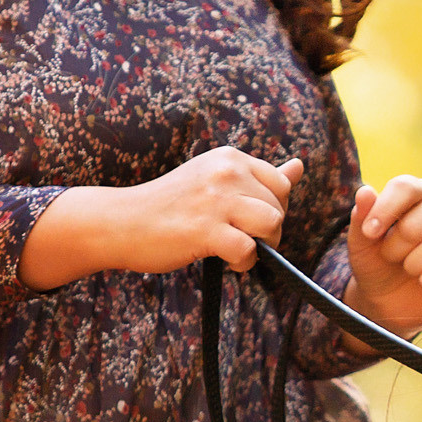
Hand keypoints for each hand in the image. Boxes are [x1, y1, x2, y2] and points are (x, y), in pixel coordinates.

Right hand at [18, 147, 301, 289]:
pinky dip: (244, 263)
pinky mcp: (206, 229)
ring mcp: (217, 200)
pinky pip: (250, 250)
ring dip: (261, 246)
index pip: (280, 185)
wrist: (121, 222)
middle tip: (240, 239)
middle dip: (269, 231)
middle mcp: (226, 172)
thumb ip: (258, 177)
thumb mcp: (214, 181)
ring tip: (238, 250)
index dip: (272, 210)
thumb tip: (300, 166)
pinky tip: (226, 261)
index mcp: (230, 158)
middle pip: (279, 207)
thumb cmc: (170, 206)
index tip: (247, 221)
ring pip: (272, 225)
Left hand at [343, 176, 421, 337]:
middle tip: (391, 257)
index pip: (405, 187)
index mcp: (417, 192)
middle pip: (419, 220)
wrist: (393, 300)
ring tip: (409, 269)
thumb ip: (361, 217)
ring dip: (415, 263)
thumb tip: (365, 191)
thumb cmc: (378, 263)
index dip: (385, 210)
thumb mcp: (361, 243)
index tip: (369, 233)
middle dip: (396, 247)